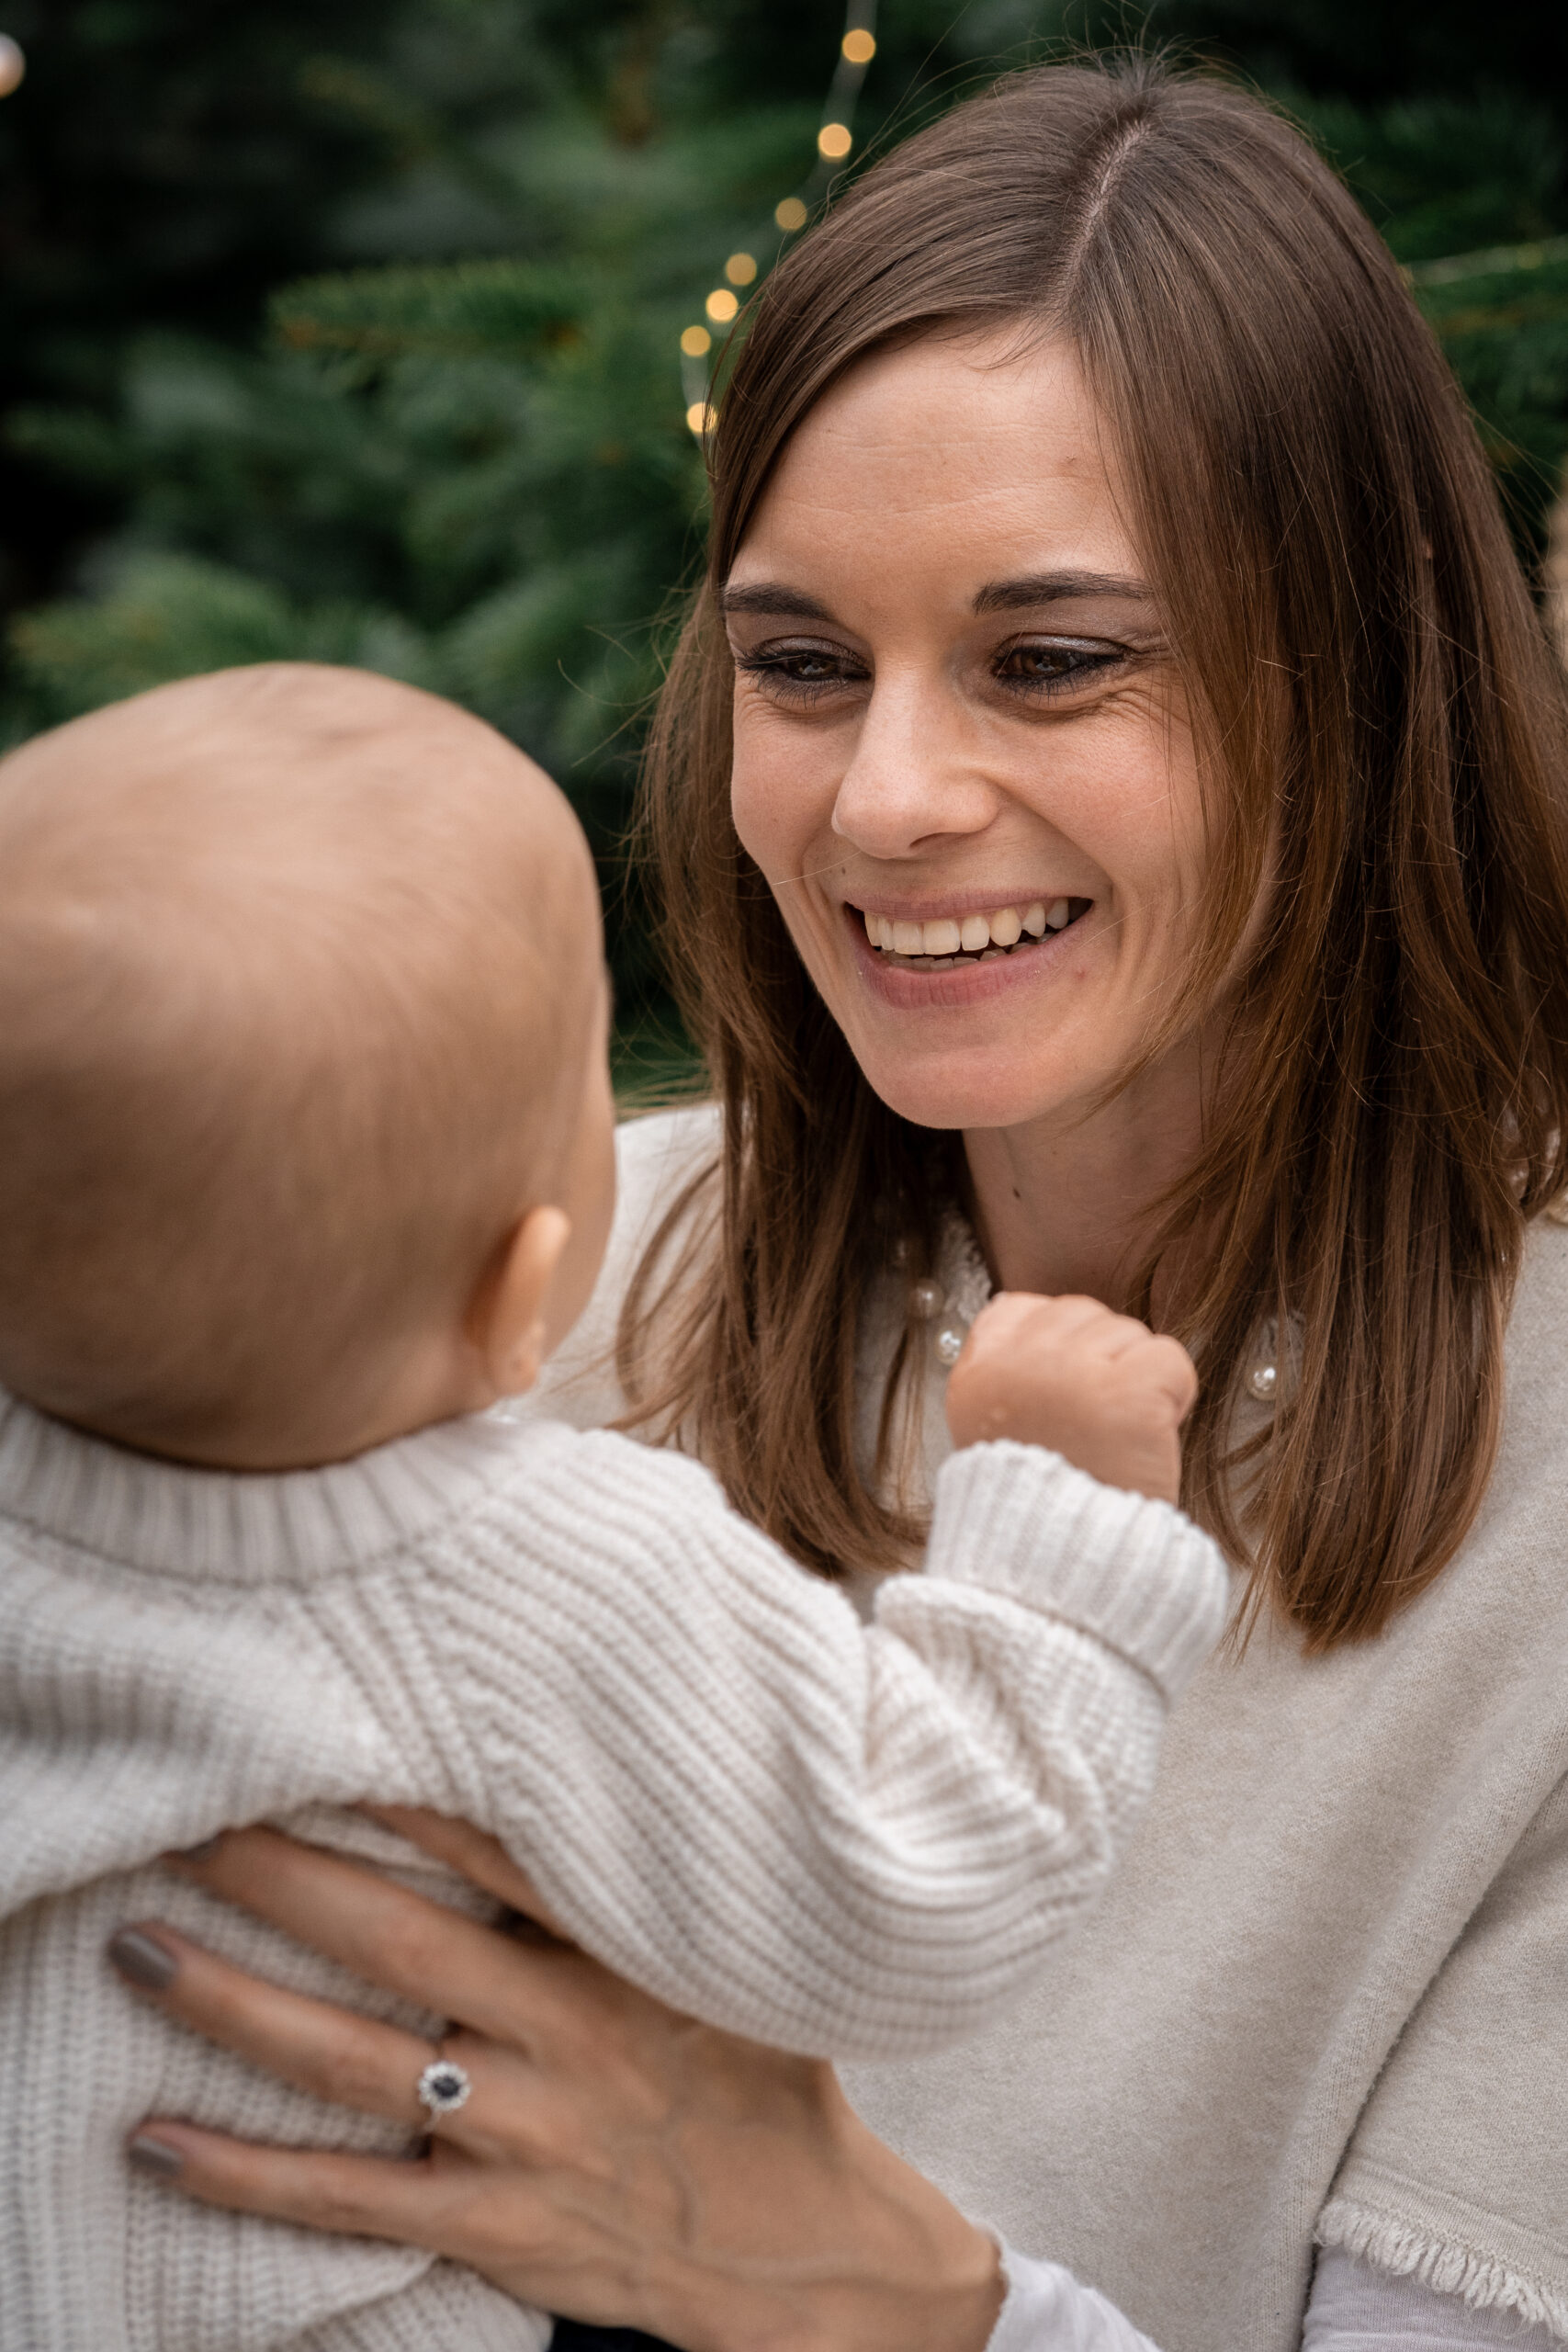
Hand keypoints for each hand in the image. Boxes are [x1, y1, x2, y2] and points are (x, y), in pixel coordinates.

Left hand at [113, 1814, 1002, 2351]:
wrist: (809, 2249)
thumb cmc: (765, 2078)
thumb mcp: (737, 1957)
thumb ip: (661, 1877)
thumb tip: (603, 1762)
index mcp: (626, 1953)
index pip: (500, 1851)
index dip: (404, 1795)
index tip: (316, 1736)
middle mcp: (567, 2035)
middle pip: (399, 1941)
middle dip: (284, 1877)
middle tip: (189, 1820)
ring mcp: (523, 2135)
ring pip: (352, 2062)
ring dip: (235, 2006)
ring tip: (140, 1949)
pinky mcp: (492, 2226)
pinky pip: (347, 2199)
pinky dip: (247, 2173)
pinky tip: (159, 2139)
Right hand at [945, 1292, 1197, 1504]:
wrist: (1063, 1574)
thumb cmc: (1042, 1509)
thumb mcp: (990, 1432)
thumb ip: (1006, 1373)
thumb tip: (1027, 1312)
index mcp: (976, 1376)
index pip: (1019, 1308)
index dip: (1059, 1346)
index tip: (1065, 1399)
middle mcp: (1017, 1365)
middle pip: (1083, 1314)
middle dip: (1104, 1360)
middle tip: (1096, 1426)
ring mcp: (1072, 1374)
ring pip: (1130, 1332)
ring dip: (1139, 1379)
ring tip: (1117, 1438)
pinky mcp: (1129, 1394)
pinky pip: (1170, 1359)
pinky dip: (1175, 1396)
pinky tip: (1149, 1438)